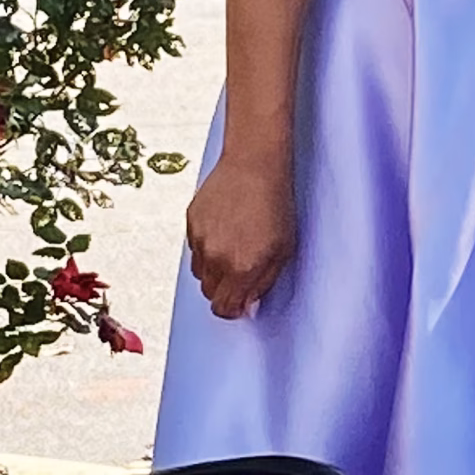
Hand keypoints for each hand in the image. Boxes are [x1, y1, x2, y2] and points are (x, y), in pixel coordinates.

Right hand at [186, 152, 296, 318]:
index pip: (223, 308)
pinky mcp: (190, 222)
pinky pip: (194, 247)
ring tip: (234, 246)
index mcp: (241, 268)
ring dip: (214, 268)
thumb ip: (263, 284)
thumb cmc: (276, 205)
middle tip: (241, 271)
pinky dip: (207, 246)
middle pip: (209, 293)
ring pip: (200, 272)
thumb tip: (247, 307)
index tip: (241, 303)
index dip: (232, 310)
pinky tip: (225, 228)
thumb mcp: (284, 250)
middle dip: (224, 290)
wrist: (254, 164)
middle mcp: (216, 258)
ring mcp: (199, 239)